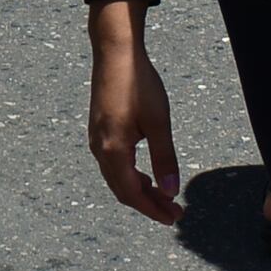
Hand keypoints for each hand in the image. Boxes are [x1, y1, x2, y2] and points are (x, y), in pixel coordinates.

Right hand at [87, 24, 181, 222]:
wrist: (115, 52)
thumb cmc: (138, 83)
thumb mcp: (159, 122)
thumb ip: (164, 158)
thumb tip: (170, 190)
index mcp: (113, 151)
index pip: (132, 193)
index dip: (153, 209)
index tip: (173, 217)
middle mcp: (100, 149)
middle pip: (122, 190)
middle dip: (148, 204)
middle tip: (173, 212)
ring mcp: (96, 140)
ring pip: (117, 178)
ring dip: (139, 191)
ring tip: (163, 197)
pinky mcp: (99, 130)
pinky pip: (112, 164)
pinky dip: (130, 176)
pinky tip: (145, 174)